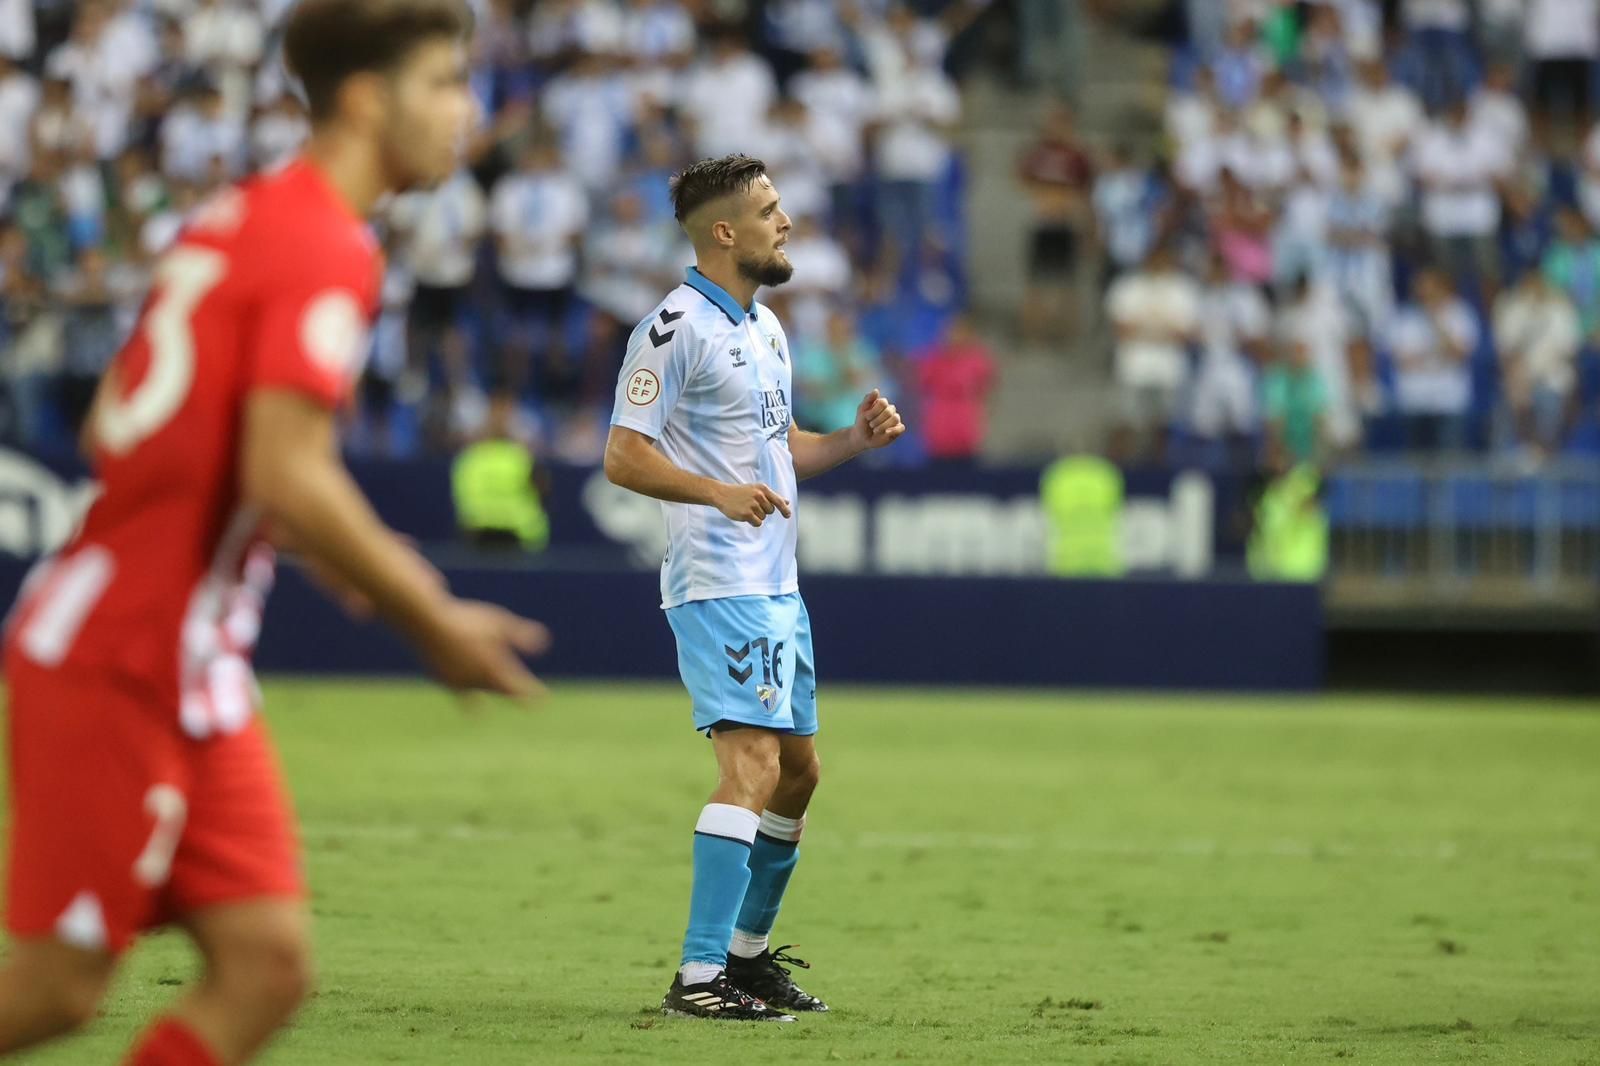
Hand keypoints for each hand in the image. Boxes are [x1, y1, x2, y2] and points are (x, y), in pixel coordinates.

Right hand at [417, 598, 549, 699]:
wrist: (427, 624)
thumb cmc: (467, 622)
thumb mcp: (499, 624)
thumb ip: (521, 635)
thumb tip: (544, 642)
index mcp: (495, 671)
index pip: (518, 689)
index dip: (531, 694)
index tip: (542, 699)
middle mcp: (477, 682)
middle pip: (499, 690)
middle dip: (510, 690)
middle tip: (520, 692)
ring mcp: (457, 683)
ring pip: (477, 693)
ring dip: (486, 690)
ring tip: (491, 691)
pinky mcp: (441, 679)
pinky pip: (459, 689)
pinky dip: (466, 686)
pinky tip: (467, 680)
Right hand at [715, 482, 790, 526]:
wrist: (722, 494)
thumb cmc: (741, 492)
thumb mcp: (756, 490)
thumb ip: (772, 496)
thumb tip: (787, 502)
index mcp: (762, 488)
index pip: (778, 500)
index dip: (784, 509)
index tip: (788, 515)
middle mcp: (759, 495)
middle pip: (770, 511)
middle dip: (763, 511)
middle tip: (752, 505)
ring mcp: (752, 504)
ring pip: (763, 517)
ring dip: (756, 516)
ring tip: (746, 508)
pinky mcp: (746, 514)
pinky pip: (758, 523)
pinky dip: (753, 521)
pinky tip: (745, 515)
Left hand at [851, 388, 905, 450]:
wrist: (862, 437)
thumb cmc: (862, 422)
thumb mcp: (862, 410)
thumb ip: (868, 399)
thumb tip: (876, 390)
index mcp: (882, 403)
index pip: (883, 403)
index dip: (875, 411)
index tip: (867, 417)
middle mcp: (890, 409)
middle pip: (889, 411)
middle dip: (877, 420)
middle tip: (871, 425)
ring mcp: (895, 419)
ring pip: (895, 419)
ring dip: (883, 426)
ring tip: (875, 430)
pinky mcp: (898, 429)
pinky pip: (901, 428)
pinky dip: (892, 431)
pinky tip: (885, 433)